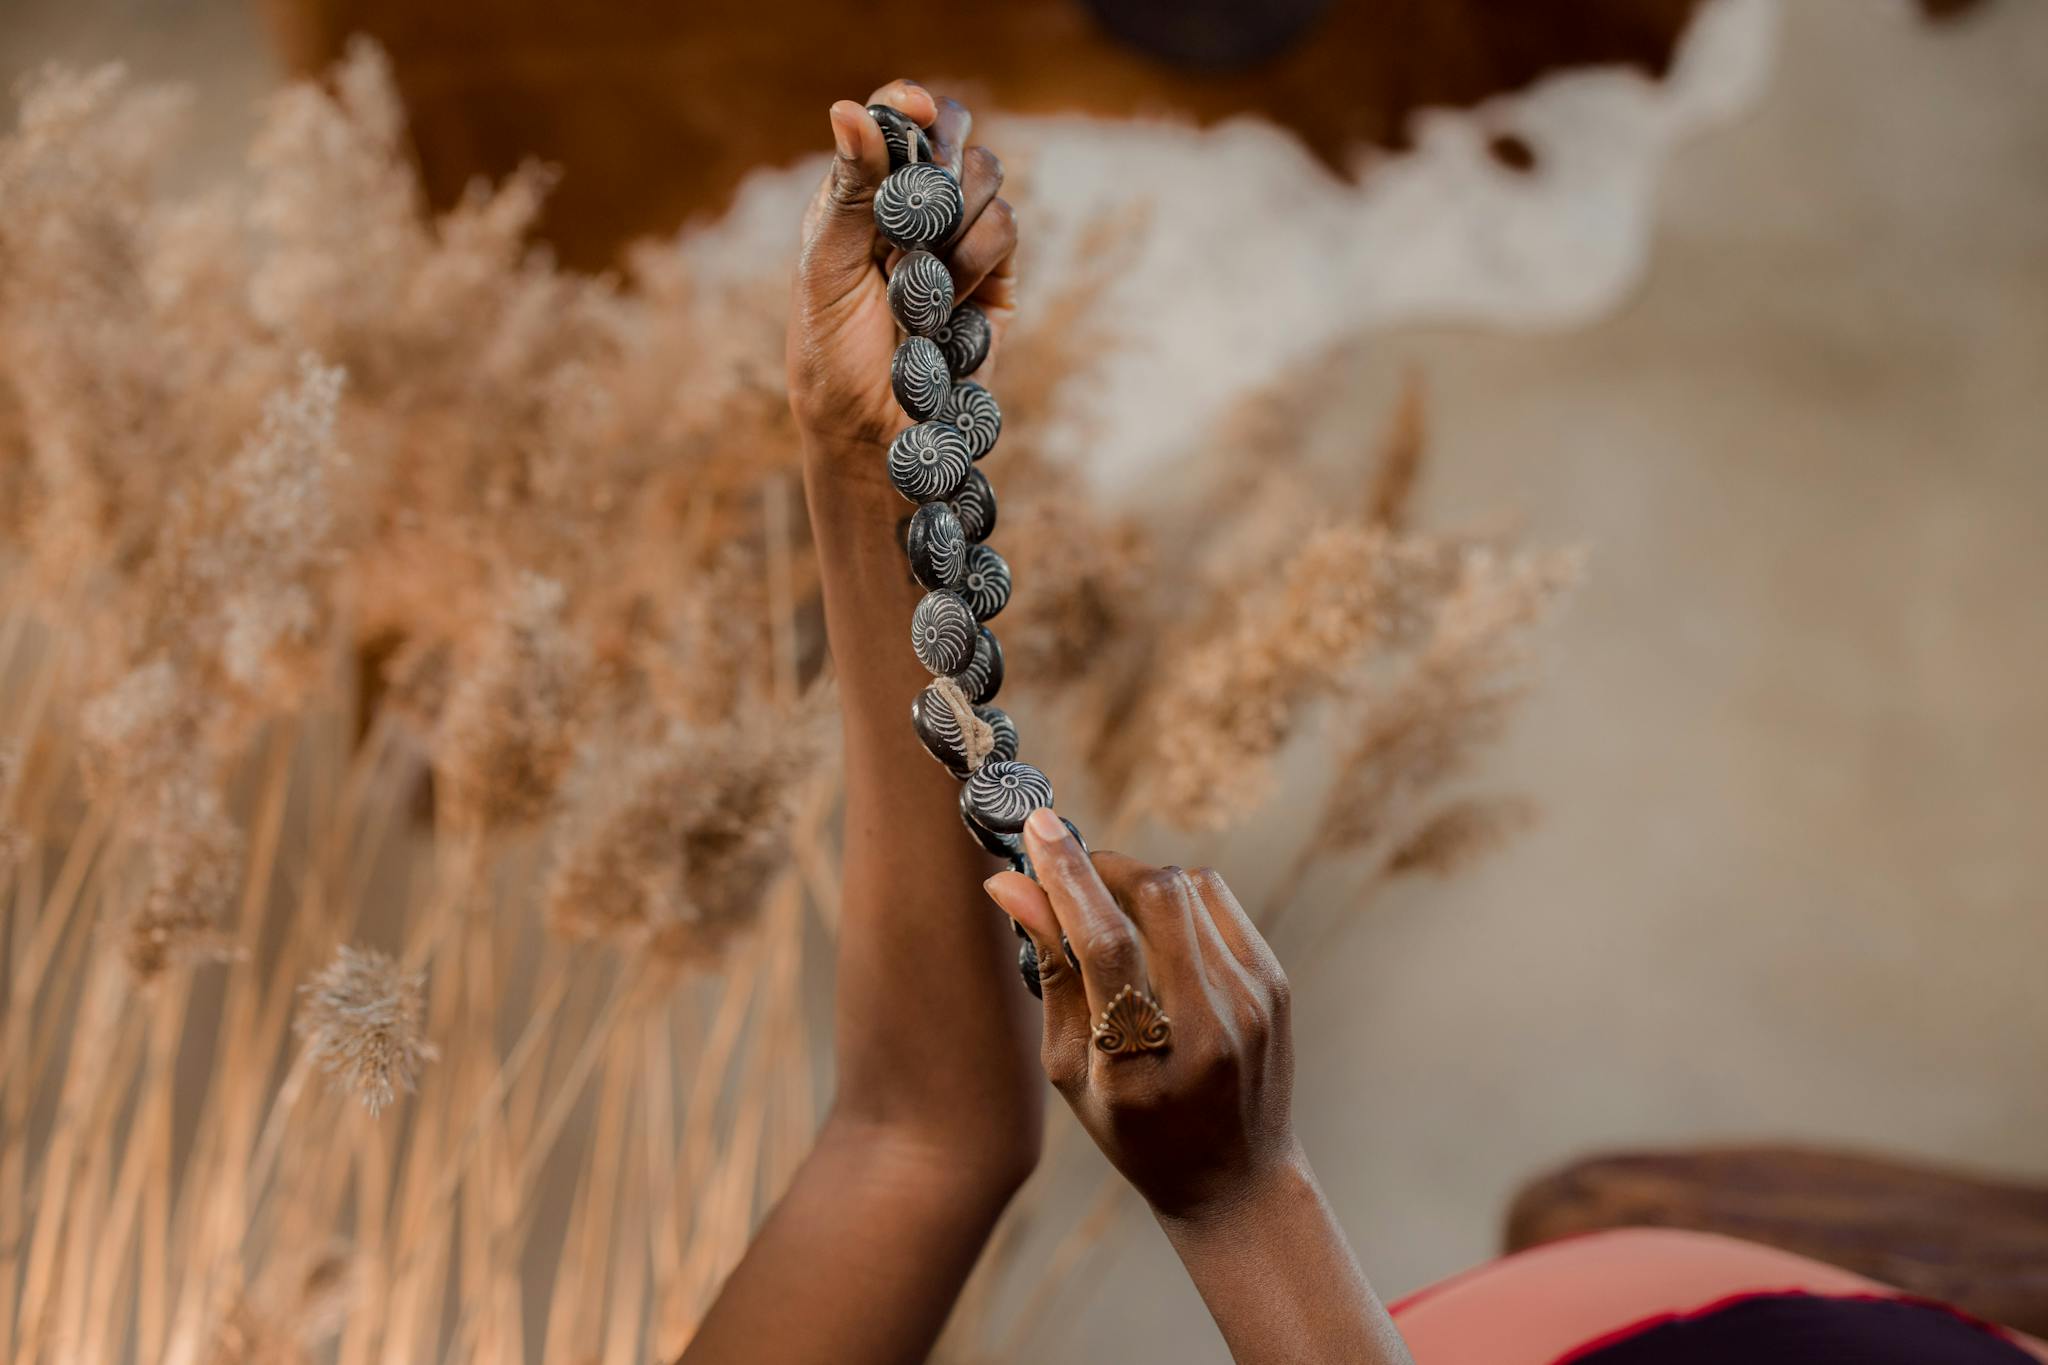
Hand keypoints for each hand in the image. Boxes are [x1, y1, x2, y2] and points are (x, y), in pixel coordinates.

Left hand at [788, 79, 1016, 458]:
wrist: (874, 433)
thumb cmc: (831, 353)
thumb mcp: (825, 268)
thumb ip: (848, 190)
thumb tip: (848, 108)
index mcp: (862, 194)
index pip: (896, 119)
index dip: (910, 105)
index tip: (917, 111)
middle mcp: (914, 209)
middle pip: (952, 134)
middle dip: (939, 163)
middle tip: (916, 209)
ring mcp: (959, 239)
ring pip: (987, 176)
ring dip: (954, 221)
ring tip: (920, 276)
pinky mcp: (997, 277)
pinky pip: (1007, 228)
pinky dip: (976, 259)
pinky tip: (947, 300)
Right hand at [984, 809, 1300, 1219]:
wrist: (1236, 1180)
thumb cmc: (1135, 1131)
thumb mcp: (1071, 1070)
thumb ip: (1049, 972)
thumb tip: (1011, 884)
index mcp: (1142, 1062)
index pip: (1105, 944)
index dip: (1068, 875)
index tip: (1038, 826)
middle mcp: (1209, 1024)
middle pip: (1155, 895)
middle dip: (1103, 866)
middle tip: (1069, 874)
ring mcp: (1252, 1000)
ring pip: (1188, 886)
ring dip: (1138, 880)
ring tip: (1111, 911)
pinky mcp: (1274, 982)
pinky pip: (1217, 902)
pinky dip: (1176, 897)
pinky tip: (1156, 929)